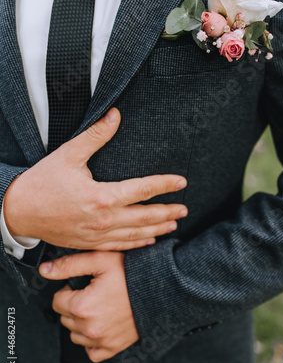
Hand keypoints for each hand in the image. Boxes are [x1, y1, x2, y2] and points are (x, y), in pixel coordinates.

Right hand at [4, 108, 187, 250]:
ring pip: (135, 235)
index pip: (142, 190)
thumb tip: (115, 115)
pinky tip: (148, 241)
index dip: (164, 185)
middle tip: (185, 208)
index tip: (181, 182)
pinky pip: (120, 247)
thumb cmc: (42, 182)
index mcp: (101, 196)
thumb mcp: (68, 154)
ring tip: (174, 224)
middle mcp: (103, 219)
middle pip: (145, 217)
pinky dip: (137, 244)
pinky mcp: (89, 244)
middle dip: (168, 212)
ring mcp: (97, 235)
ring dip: (157, 229)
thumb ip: (95, 136)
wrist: (19, 212)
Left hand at [39, 251, 137, 361]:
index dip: (69, 290)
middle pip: (65, 317)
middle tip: (94, 292)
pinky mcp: (113, 348)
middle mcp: (89, 328)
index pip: (57, 300)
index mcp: (82, 306)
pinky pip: (91, 351)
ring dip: (82, 322)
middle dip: (75, 304)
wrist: (160, 290)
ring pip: (75, 334)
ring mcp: (101, 340)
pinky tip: (102, 324)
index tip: (84, 285)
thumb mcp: (101, 260)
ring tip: (100, 306)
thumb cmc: (134, 274)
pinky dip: (92, 340)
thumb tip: (45, 270)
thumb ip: (70, 264)